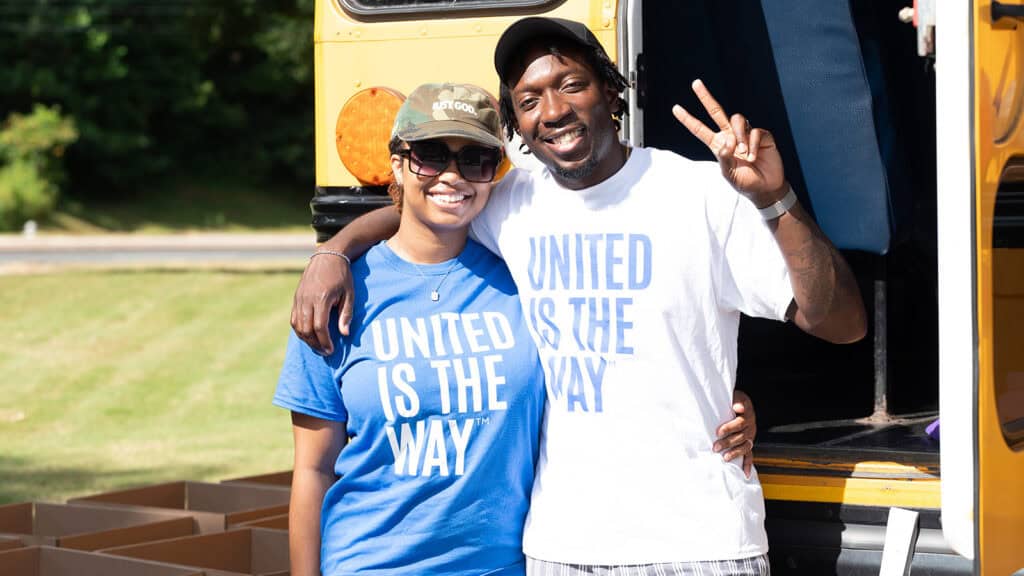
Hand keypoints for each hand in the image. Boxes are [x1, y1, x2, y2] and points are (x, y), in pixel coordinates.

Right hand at [290, 252, 354, 354]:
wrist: (328, 256)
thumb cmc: (342, 275)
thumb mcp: (350, 294)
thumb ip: (346, 314)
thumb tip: (344, 334)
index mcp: (322, 298)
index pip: (319, 327)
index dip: (324, 341)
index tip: (331, 350)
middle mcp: (307, 299)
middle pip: (306, 329)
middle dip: (315, 343)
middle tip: (325, 351)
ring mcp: (299, 298)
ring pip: (297, 325)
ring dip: (306, 339)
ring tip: (318, 345)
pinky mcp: (296, 297)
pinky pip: (294, 318)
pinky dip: (299, 329)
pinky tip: (308, 335)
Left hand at [672, 79, 786, 206]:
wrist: (766, 188)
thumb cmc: (745, 182)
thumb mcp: (728, 173)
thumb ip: (724, 157)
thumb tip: (727, 140)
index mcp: (718, 145)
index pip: (700, 130)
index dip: (688, 119)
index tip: (675, 108)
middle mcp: (731, 136)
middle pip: (716, 112)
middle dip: (706, 97)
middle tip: (695, 83)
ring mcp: (746, 134)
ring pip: (738, 120)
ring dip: (739, 136)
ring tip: (744, 154)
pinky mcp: (762, 135)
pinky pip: (755, 131)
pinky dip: (753, 144)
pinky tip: (754, 157)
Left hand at [714, 389, 757, 477]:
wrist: (740, 403)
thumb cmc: (734, 399)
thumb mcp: (734, 395)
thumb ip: (736, 400)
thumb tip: (738, 408)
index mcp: (747, 414)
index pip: (740, 423)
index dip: (729, 428)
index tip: (718, 432)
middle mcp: (751, 426)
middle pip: (741, 436)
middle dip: (727, 442)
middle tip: (715, 447)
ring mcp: (750, 436)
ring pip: (745, 446)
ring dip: (735, 453)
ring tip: (725, 458)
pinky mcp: (748, 443)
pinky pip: (750, 455)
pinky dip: (748, 464)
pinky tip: (746, 474)